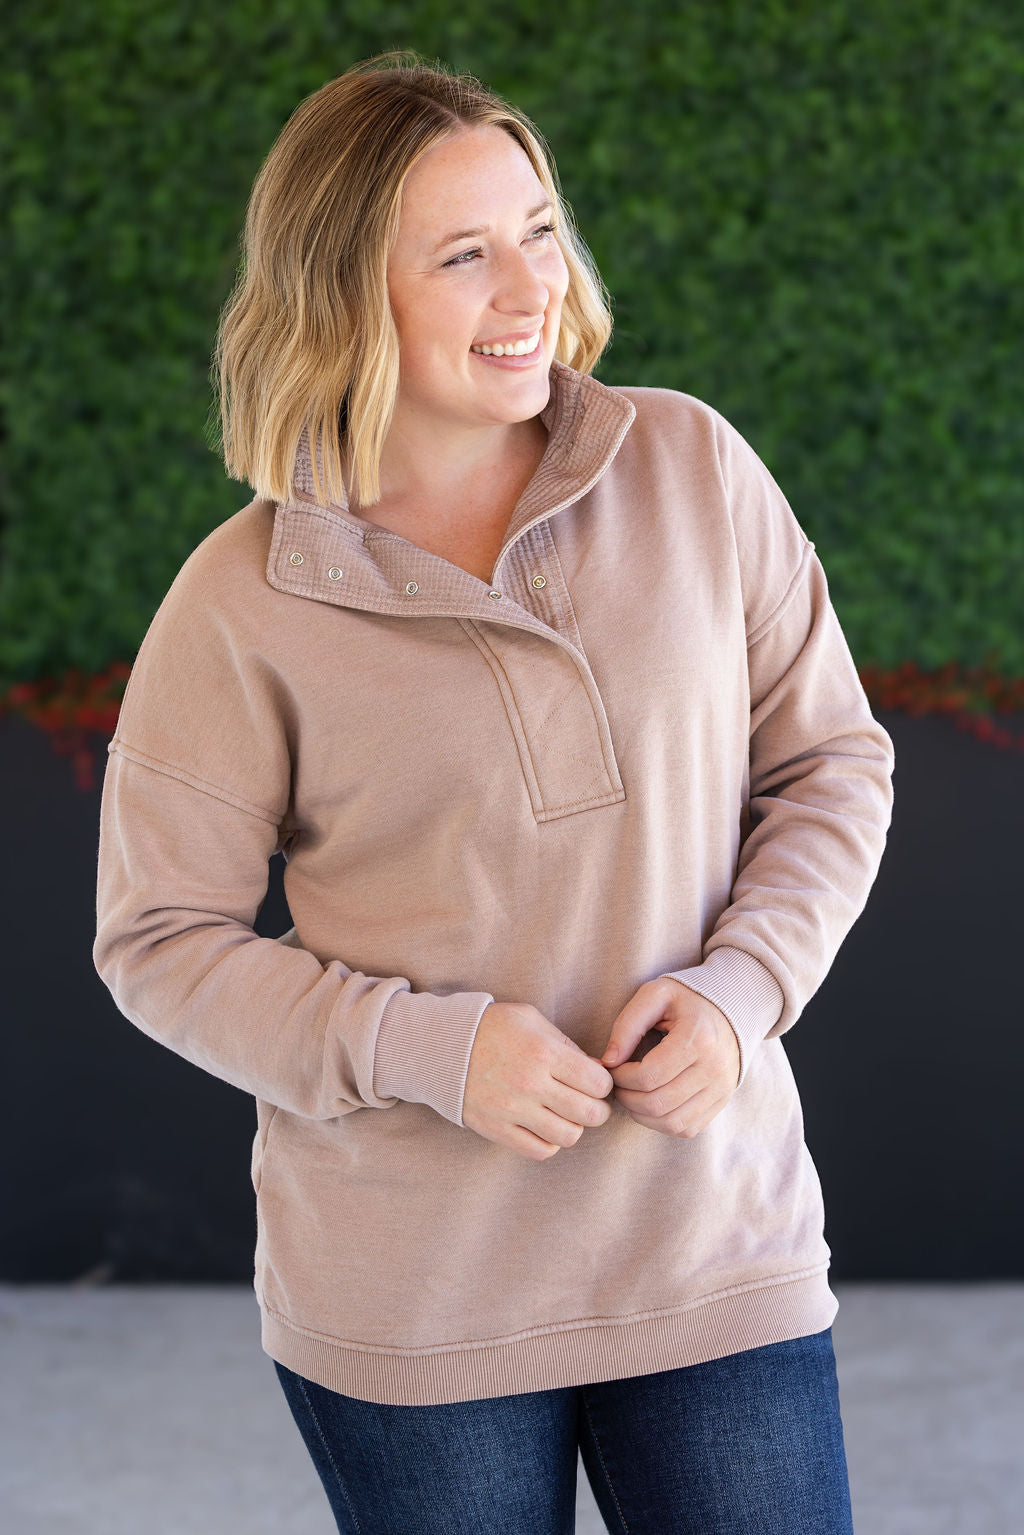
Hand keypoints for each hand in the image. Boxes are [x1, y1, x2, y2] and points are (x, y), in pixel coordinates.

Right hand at [463, 1002, 614, 1160]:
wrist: (441, 1046)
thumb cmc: (490, 1027)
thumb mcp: (530, 1019)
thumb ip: (564, 1043)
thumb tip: (593, 1069)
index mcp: (544, 1053)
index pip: (598, 1083)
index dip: (604, 1084)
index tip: (596, 1081)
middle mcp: (531, 1084)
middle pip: (590, 1114)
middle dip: (598, 1109)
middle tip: (590, 1103)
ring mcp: (513, 1110)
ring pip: (568, 1136)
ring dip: (574, 1127)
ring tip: (566, 1115)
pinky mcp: (496, 1129)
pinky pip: (539, 1151)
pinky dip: (549, 1143)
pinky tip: (545, 1127)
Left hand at [600, 977, 740, 1138]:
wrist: (731, 1008)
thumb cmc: (686, 999)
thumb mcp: (654, 995)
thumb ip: (627, 1025)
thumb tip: (608, 1061)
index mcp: (698, 1039)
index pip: (648, 1076)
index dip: (620, 1078)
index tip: (613, 1067)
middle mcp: (714, 1068)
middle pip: (658, 1103)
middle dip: (627, 1098)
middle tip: (617, 1084)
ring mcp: (721, 1089)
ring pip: (672, 1123)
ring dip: (642, 1115)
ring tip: (631, 1095)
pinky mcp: (722, 1102)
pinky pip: (687, 1129)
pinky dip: (662, 1123)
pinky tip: (650, 1104)